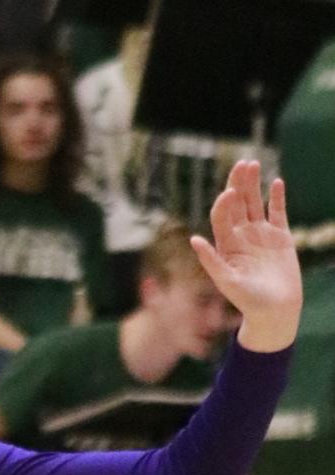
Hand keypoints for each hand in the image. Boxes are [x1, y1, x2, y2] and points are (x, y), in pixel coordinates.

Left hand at [190, 160, 300, 353]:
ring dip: (254, 184)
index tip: (229, 193)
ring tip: (253, 164)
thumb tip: (193, 240)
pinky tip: (276, 182)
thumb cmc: (248, 301)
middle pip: (238, 204)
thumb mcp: (226, 281)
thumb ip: (211, 260)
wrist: (275, 311)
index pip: (222, 217)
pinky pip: (278, 211)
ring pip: (256, 202)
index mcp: (227, 245)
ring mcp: (261, 234)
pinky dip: (277, 197)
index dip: (224, 203)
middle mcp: (242, 236)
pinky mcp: (280, 235)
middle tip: (241, 164)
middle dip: (238, 183)